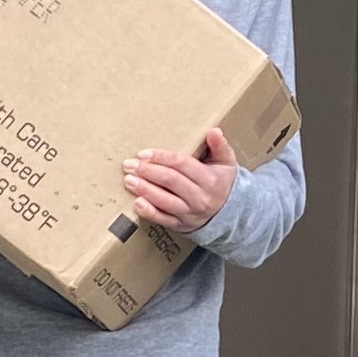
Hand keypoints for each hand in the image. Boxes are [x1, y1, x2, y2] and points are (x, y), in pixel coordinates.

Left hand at [124, 128, 239, 234]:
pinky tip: (137, 203)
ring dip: (145, 190)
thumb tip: (214, 131)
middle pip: (171, 181)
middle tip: (129, 164)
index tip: (144, 154)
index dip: (162, 158)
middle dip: (148, 172)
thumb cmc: (221, 182)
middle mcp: (200, 197)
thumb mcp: (226, 162)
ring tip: (129, 180)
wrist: (228, 213)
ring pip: (165, 201)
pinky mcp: (180, 225)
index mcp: (210, 179)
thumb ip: (220, 146)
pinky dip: (149, 212)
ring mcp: (190, 213)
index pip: (182, 165)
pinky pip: (163, 220)